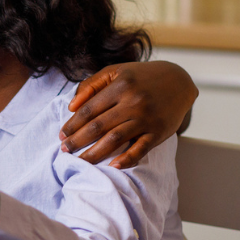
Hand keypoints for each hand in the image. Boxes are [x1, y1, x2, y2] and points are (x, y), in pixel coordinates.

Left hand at [59, 61, 197, 168]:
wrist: (178, 81)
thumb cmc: (140, 77)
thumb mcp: (115, 72)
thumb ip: (91, 85)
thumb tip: (72, 106)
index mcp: (119, 86)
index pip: (89, 110)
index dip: (72, 124)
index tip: (61, 135)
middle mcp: (132, 102)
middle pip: (98, 126)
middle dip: (78, 140)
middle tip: (64, 150)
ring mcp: (146, 118)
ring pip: (115, 139)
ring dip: (94, 153)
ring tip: (80, 161)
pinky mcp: (158, 132)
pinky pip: (140, 149)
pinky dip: (126, 159)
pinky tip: (112, 166)